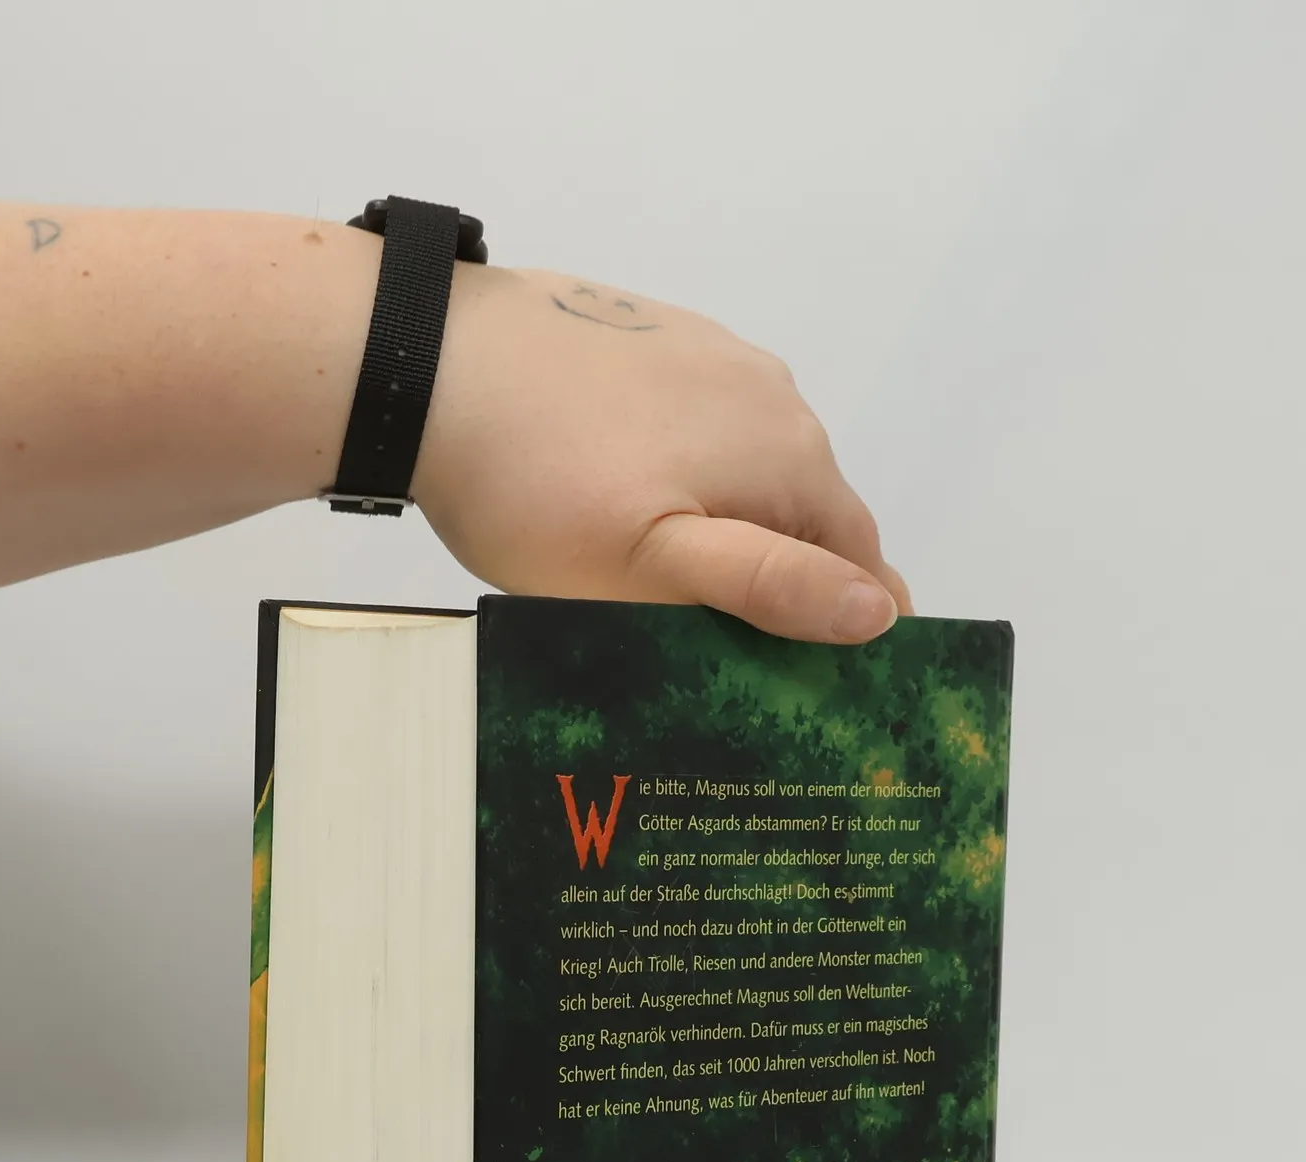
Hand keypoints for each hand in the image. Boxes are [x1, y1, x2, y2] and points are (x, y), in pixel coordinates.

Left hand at [417, 266, 911, 643]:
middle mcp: (772, 394)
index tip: (822, 683)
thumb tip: (879, 612)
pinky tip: (632, 495)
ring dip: (738, 520)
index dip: (850, 627)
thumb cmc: (538, 489)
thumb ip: (769, 585)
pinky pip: (699, 421)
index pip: (861, 562)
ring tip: (677, 581)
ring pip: (751, 465)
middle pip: (808, 512)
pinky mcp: (654, 334)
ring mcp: (712, 354)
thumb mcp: (653, 567)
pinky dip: (688, 468)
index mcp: (791, 457)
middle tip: (735, 650)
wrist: (425, 367)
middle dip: (789, 576)